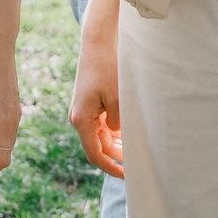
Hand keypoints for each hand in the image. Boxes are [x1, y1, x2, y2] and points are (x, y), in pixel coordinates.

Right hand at [67, 26, 123, 179]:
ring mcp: (84, 110)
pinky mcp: (90, 102)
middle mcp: (79, 117)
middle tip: (138, 164)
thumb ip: (118, 121)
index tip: (127, 175)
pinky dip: (114, 132)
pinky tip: (128, 134)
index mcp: (81, 119)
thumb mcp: (117, 97)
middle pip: (98, 146)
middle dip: (116, 157)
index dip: (110, 168)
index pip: (95, 154)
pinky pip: (101, 124)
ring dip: (116, 144)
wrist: (97, 41)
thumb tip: (118, 134)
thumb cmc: (107, 67)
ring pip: (100, 136)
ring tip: (136, 150)